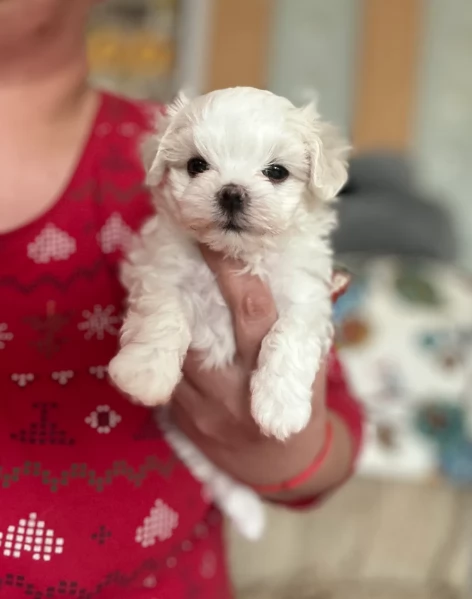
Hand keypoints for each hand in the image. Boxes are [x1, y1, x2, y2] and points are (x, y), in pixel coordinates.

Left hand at [171, 250, 351, 498]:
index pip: (254, 315)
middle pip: (205, 329)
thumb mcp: (314, 369)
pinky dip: (162, 345)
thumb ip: (310, 327)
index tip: (220, 241)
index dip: (235, 274)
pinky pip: (166, 373)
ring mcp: (204, 405)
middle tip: (181, 243)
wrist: (278, 468)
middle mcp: (236, 388)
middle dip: (189, 285)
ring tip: (164, 275)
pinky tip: (161, 319)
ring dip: (169, 311)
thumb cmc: (302, 407)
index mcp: (275, 371)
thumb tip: (332, 276)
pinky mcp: (182, 417)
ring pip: (177, 349)